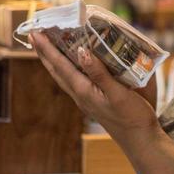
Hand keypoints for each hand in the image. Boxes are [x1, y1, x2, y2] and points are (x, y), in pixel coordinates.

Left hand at [30, 32, 161, 149]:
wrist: (140, 140)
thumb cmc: (132, 117)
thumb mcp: (118, 93)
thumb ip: (100, 74)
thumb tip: (82, 53)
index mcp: (83, 90)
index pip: (60, 65)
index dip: (47, 49)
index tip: (35, 33)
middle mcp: (80, 94)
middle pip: (55, 70)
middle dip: (44, 53)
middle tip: (33, 35)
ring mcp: (85, 99)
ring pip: (62, 76)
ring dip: (52, 61)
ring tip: (46, 46)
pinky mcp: (92, 101)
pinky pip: (72, 80)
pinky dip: (66, 68)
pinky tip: (71, 64)